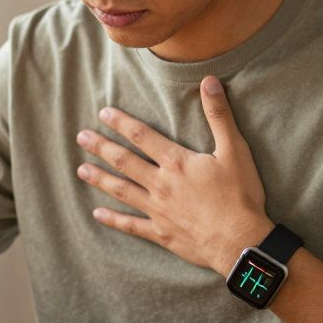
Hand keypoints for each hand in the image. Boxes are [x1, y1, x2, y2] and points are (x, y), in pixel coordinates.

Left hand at [75, 75, 272, 274]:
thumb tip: (209, 81)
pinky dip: (113, 220)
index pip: (142, 136)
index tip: (103, 113)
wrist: (241, 242)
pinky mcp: (161, 233)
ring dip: (100, 179)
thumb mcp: (235, 150)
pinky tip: (97, 214)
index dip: (122, 123)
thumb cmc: (240, 195)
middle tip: (81, 138)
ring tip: (81, 170)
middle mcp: (161, 184)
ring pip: (122, 190)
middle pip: (124, 161)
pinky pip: (131, 225)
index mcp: (176, 162)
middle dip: (101, 148)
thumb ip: (219, 115)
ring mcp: (158, 210)